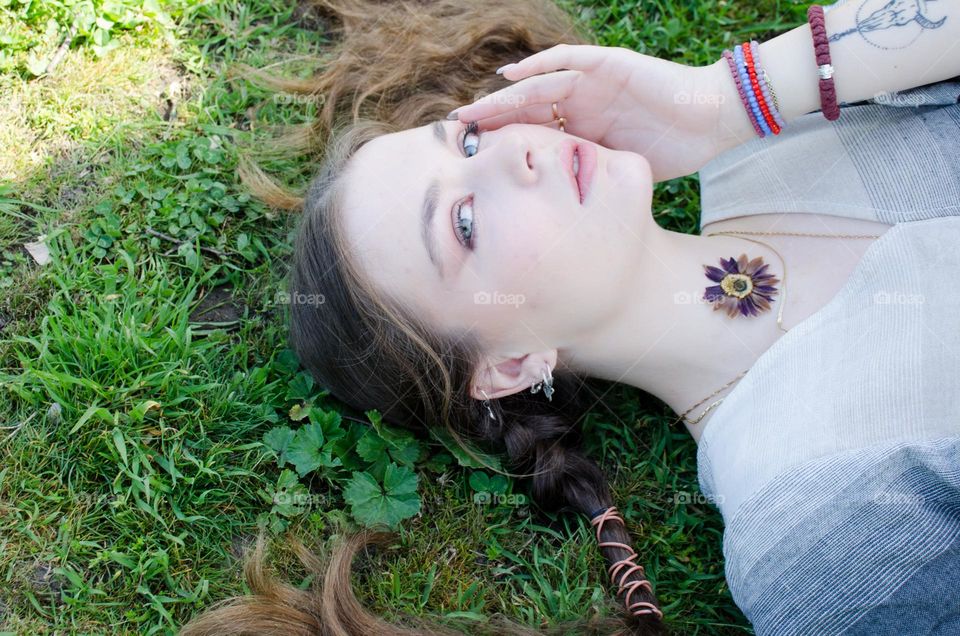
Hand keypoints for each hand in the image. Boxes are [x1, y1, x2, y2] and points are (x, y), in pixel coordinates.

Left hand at [448, 44, 751, 181]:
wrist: (709, 122)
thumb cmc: (670, 151)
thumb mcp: (617, 176)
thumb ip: (587, 187)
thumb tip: (560, 228)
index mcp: (579, 129)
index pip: (532, 135)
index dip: (502, 145)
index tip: (471, 163)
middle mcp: (579, 103)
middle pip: (525, 109)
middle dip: (491, 121)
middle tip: (455, 133)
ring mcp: (591, 82)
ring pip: (538, 86)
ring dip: (503, 97)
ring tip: (472, 110)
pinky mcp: (608, 65)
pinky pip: (568, 60)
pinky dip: (539, 65)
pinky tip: (511, 76)